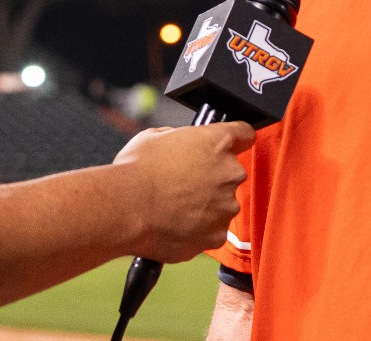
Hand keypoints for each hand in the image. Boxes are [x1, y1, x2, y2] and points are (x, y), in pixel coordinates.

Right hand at [113, 121, 254, 261]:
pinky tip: (174, 224)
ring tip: (174, 207)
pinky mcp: (216, 235)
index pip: (245, 134)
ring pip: (222, 205)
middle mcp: (229, 173)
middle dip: (212, 178)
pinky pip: (212, 231)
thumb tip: (179, 143)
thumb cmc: (135, 172)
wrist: (125, 210)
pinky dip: (198, 230)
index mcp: (217, 142)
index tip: (231, 146)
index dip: (236, 140)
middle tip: (183, 184)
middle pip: (230, 173)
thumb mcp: (155, 136)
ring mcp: (225, 207)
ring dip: (205, 206)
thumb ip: (178, 137)